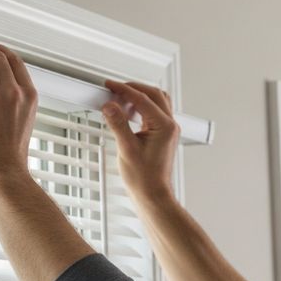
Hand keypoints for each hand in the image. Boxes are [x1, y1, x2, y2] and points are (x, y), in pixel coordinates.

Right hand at [101, 80, 178, 201]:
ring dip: (139, 96)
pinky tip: (128, 113)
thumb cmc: (144, 178)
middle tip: (114, 89)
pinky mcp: (162, 135)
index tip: (110, 86)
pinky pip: (154, 112)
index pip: (143, 99)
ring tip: (120, 99)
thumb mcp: (126, 149)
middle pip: (153, 94)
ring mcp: (167, 130)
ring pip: (156, 101)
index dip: (124, 90)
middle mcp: (169, 126)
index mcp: (164, 126)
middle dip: (133, 88)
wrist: (152, 195)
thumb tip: (110, 106)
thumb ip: (118, 124)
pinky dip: (141, 107)